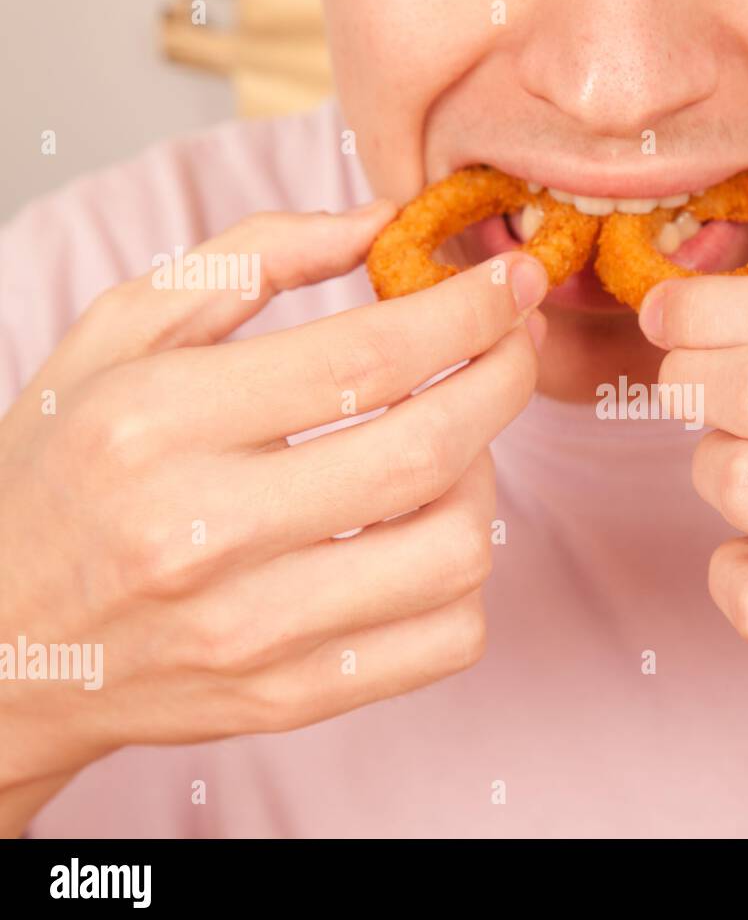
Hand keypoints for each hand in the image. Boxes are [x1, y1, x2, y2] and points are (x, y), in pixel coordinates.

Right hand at [0, 203, 548, 833]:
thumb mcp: (117, 335)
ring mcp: (252, 630)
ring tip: (448, 447)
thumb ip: (251, 260)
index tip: (511, 282)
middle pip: (428, 449)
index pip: (366, 356)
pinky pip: (450, 639)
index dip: (466, 311)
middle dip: (504, 377)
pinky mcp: (289, 697)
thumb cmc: (64, 471)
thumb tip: (383, 221)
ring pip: (456, 548)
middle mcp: (204, 532)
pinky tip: (424, 534)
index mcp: (158, 422)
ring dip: (482, 479)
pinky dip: (466, 576)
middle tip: (513, 343)